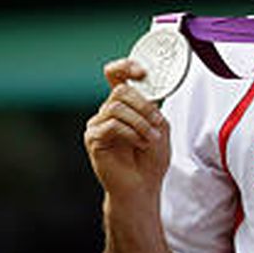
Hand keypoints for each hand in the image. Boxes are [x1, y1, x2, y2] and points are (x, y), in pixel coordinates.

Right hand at [84, 59, 169, 201]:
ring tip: (151, 138)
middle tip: (157, 123)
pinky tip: (140, 143)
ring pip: (117, 107)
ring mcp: (97, 125)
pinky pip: (112, 125)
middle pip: (121, 90)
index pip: (115, 75)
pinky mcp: (93, 139)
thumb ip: (152, 106)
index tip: (142, 72)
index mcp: (123, 104)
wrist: (143, 185)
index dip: (125, 66)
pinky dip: (132, 133)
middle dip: (144, 106)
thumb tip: (146, 90)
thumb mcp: (160, 125)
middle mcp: (107, 111)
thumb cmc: (151, 158)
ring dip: (141, 122)